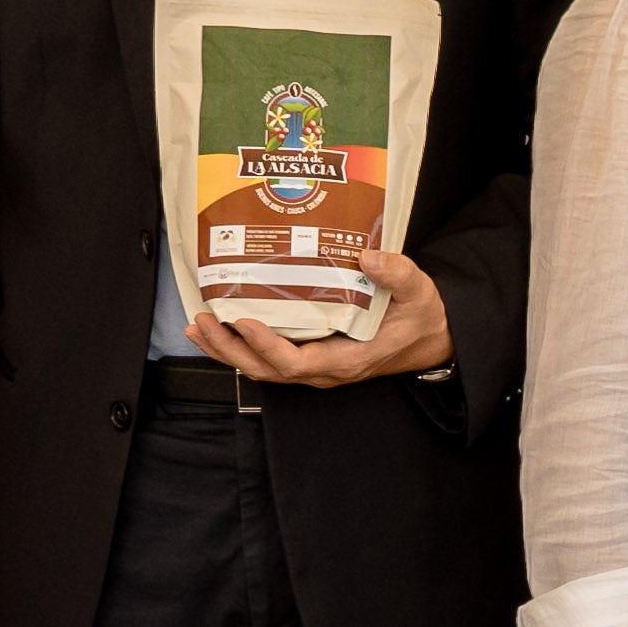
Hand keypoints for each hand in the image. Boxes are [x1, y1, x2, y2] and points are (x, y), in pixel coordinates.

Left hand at [192, 249, 452, 391]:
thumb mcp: (419, 292)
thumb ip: (398, 274)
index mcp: (348, 358)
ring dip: (227, 351)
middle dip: (230, 349)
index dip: (266, 347)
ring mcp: (315, 367)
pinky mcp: (310, 356)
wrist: (430, 338)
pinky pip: (268, 359)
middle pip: (267, 370)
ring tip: (197, 327)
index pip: (297, 362)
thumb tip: (369, 256)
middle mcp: (325, 369)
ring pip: (262, 369)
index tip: (244, 321)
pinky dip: (239, 347)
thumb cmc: (421, 316)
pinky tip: (218, 329)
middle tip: (203, 322)